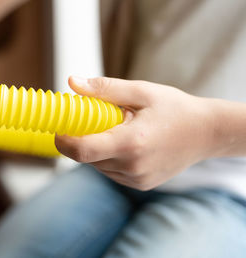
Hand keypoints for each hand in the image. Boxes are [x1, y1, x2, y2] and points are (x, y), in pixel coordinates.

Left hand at [55, 76, 214, 189]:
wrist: (207, 133)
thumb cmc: (176, 109)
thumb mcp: (142, 91)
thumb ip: (105, 89)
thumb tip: (72, 83)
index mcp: (131, 143)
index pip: (82, 150)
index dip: (63, 140)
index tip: (58, 128)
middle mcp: (132, 167)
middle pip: (87, 157)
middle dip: (83, 139)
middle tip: (96, 120)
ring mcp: (137, 179)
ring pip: (97, 166)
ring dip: (97, 148)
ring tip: (120, 131)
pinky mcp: (140, 184)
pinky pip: (111, 172)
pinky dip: (109, 158)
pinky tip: (127, 144)